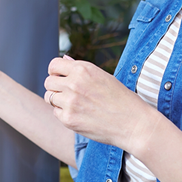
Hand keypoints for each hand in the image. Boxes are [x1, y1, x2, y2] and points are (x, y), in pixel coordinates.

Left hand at [45, 56, 159, 153]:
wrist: (133, 123)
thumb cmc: (121, 99)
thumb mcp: (103, 77)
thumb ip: (81, 69)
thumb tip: (65, 59)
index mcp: (83, 69)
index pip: (54, 65)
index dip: (56, 72)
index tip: (62, 78)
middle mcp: (74, 83)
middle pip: (48, 81)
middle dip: (55, 87)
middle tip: (69, 94)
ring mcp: (70, 102)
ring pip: (50, 97)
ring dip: (58, 101)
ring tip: (75, 104)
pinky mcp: (69, 119)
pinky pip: (56, 113)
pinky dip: (64, 114)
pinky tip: (80, 115)